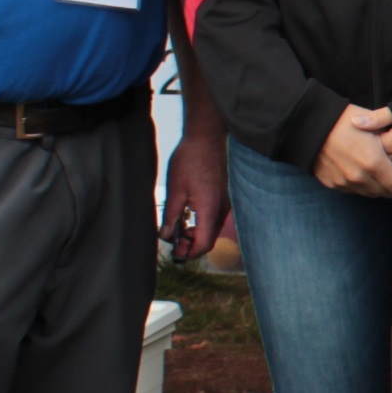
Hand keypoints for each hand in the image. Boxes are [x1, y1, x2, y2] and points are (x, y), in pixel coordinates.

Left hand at [159, 122, 229, 260]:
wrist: (206, 139)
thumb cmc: (190, 160)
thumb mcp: (175, 190)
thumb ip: (172, 216)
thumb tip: (167, 236)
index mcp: (210, 210)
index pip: (203, 243)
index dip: (189, 253)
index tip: (175, 253)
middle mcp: (221, 209)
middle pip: (209, 239)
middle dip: (191, 246)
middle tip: (173, 242)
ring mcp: (224, 203)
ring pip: (212, 230)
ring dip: (196, 235)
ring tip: (177, 229)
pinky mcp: (222, 197)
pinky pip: (214, 218)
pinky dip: (201, 224)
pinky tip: (188, 216)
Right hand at [313, 106, 391, 196]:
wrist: (309, 124)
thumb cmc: (344, 119)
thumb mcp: (373, 124)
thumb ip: (391, 142)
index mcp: (373, 163)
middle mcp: (359, 177)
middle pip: (385, 193)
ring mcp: (344, 183)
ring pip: (369, 193)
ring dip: (376, 185)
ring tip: (377, 170)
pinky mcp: (332, 184)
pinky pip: (352, 190)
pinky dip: (360, 184)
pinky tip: (359, 169)